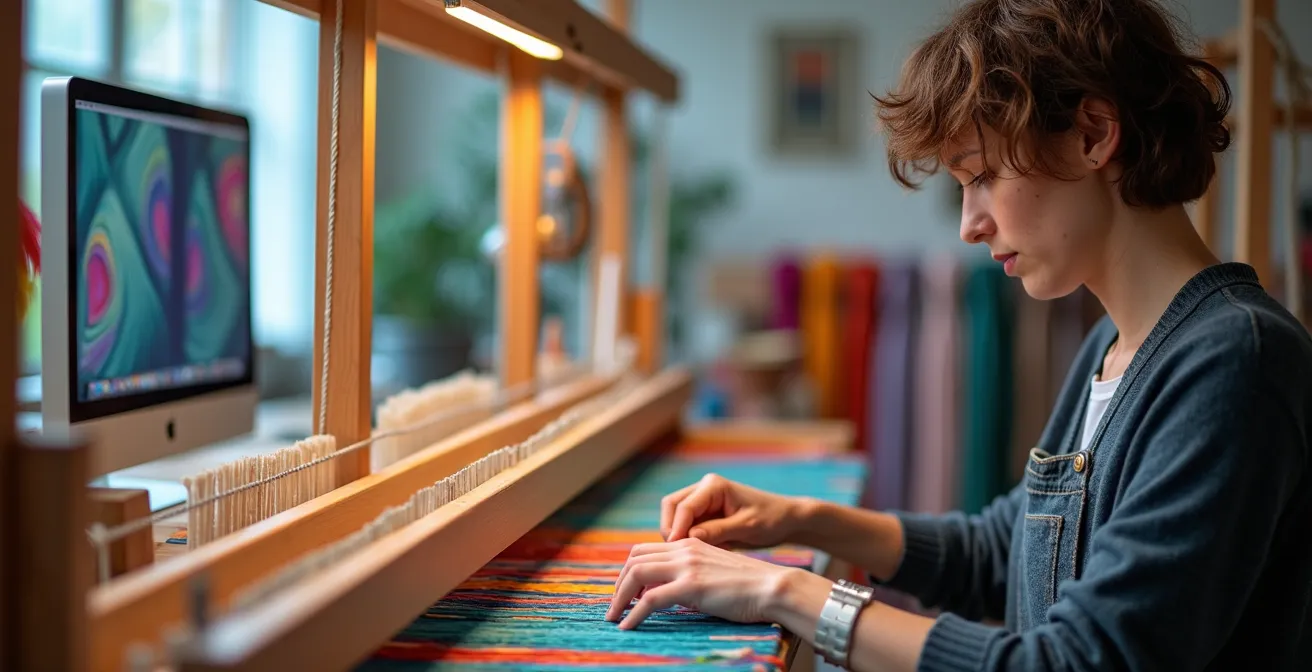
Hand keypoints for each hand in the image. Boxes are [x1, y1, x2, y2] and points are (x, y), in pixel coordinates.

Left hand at [605, 537, 817, 629]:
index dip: (630, 570)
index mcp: (690, 544)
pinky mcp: (691, 586)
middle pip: (634, 559)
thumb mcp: (714, 573)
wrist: (773, 587)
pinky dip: (633, 614)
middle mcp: (684, 549)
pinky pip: (650, 599)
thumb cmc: (750, 586)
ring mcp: (686, 566)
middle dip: (619, 583)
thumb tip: (670, 595)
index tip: (626, 592)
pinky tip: (627, 626)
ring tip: (614, 618)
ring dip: (619, 598)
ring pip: (636, 575)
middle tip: (615, 606)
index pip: (645, 550)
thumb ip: (691, 577)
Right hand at [661, 473, 810, 548]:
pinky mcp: (705, 514)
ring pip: (675, 517)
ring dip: (680, 536)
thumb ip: (718, 530)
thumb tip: (690, 537)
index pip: (683, 507)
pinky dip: (690, 540)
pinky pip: (686, 526)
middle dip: (672, 530)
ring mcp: (703, 501)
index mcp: (713, 486)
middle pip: (671, 506)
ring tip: (698, 555)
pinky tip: (707, 553)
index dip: (677, 529)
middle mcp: (703, 489)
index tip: (678, 552)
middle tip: (681, 555)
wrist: (786, 520)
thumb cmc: (772, 519)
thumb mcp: (747, 527)